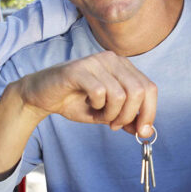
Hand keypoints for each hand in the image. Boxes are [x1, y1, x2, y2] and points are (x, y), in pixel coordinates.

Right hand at [16, 51, 156, 134]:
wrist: (41, 95)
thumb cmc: (75, 102)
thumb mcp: (105, 114)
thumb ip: (126, 119)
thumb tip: (146, 131)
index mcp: (123, 67)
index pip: (149, 88)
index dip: (149, 112)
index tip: (142, 131)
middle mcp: (112, 59)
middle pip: (139, 91)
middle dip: (130, 116)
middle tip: (115, 125)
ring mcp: (96, 62)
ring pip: (120, 94)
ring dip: (112, 114)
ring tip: (99, 114)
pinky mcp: (79, 69)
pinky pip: (100, 92)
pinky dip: (97, 106)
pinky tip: (88, 103)